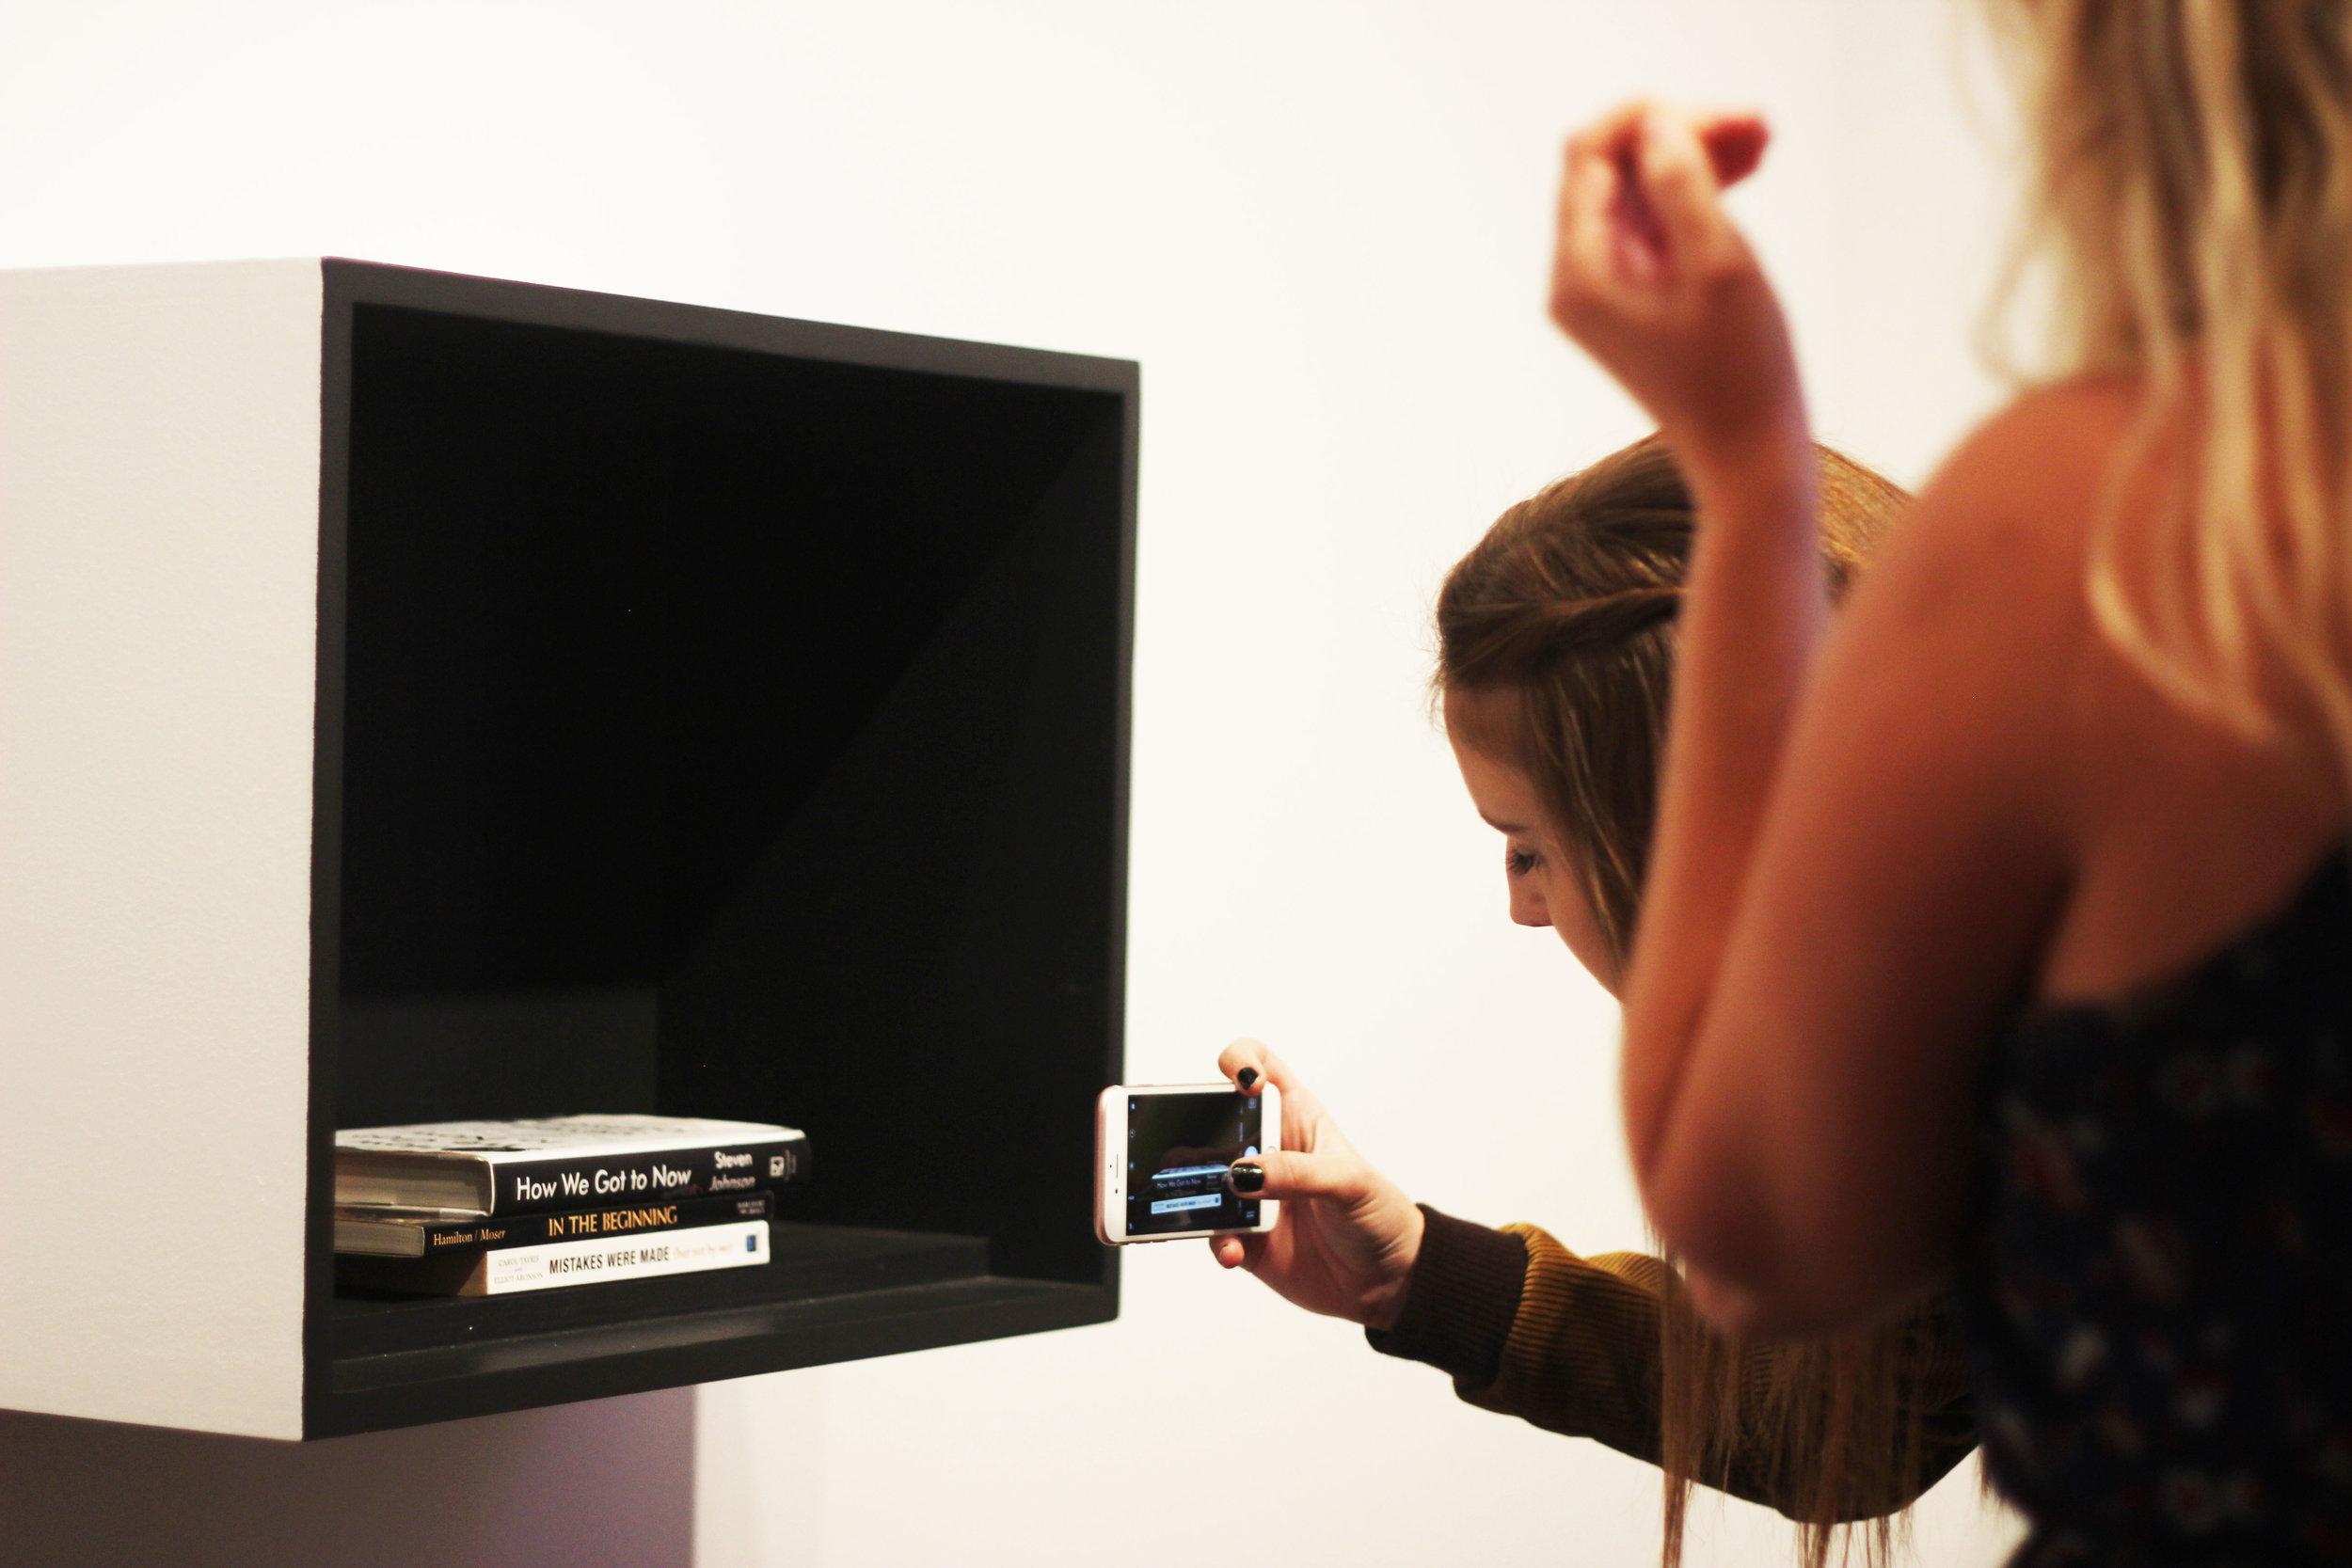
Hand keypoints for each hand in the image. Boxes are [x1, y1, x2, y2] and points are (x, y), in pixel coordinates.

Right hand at [1207, 1039, 1425, 1330]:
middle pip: (1212, 1122)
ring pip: (1202, 1179)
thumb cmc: (1379, 1216)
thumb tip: (1243, 1173)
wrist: (1387, 1281)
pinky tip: (1234, 1250)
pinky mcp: (1245, 1236)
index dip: (1241, 1062)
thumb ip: (1298, 1173)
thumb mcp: (1349, 1183)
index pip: (1258, 1067)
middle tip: (1193, 1154)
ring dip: (1193, 1192)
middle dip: (1190, 1131)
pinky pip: (1214, 1233)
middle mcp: (1266, 1151)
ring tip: (1205, 1209)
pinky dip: (1217, 1241)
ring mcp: (1251, 1194)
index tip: (1244, 1085)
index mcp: (1295, 1118)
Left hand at [1548, 101, 1805, 477]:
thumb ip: (1682, 188)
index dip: (1652, 119)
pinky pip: (1654, 225)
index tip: (1726, 119)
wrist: (1750, 461)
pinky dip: (1694, 195)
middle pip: (1611, 170)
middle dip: (1678, 134)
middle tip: (1759, 124)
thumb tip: (1655, 129)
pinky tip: (1746, 169)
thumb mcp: (1718, 266)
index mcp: (1579, 276)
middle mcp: (1577, 280)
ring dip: (1694, 158)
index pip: (1590, 157)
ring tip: (1763, 139)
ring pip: (1638, 193)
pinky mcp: (1635, 299)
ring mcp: (1604, 291)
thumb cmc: (1741, 373)